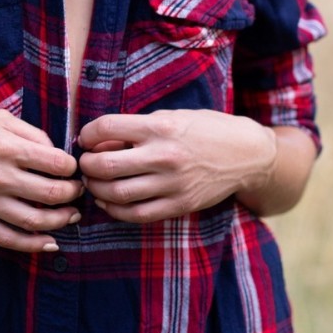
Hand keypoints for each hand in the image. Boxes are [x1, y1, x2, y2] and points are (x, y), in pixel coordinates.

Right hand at [0, 104, 83, 252]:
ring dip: (60, 221)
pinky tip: (50, 242)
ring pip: (34, 221)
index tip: (74, 170)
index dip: (73, 169)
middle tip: (78, 192)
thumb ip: (32, 134)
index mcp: (5, 147)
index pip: (56, 164)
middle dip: (73, 195)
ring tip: (70, 216)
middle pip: (51, 195)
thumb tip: (58, 155)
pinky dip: (33, 245)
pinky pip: (8, 239)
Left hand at [76, 109, 276, 222]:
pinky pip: (137, 214)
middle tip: (85, 163)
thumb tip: (100, 142)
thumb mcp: (172, 117)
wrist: (247, 155)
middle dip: (87, 165)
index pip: (108, 128)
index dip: (88, 134)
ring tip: (94, 183)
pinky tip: (109, 202)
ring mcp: (172, 184)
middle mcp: (165, 156)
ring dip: (97, 189)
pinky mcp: (179, 205)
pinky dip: (116, 210)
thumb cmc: (205, 130)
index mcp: (161, 128)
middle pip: (107, 165)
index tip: (85, 138)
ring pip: (118, 193)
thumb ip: (138, 128)